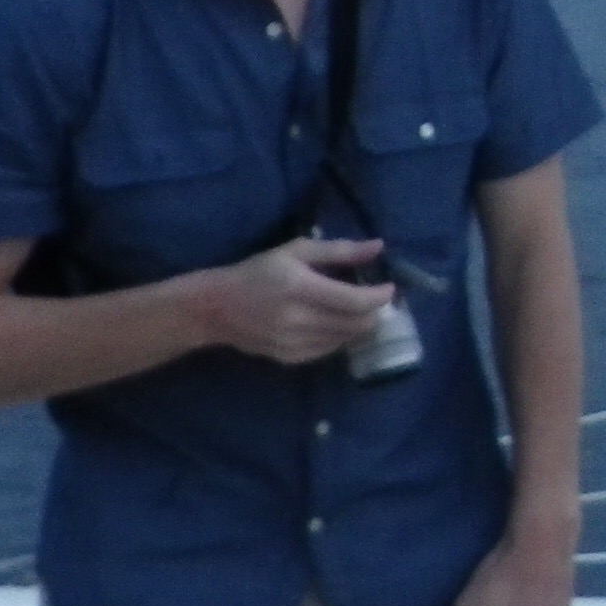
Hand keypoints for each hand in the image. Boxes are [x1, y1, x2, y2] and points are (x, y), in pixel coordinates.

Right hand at [204, 237, 393, 366]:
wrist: (214, 308)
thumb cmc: (256, 272)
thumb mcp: (295, 251)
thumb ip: (339, 250)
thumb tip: (378, 247)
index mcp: (300, 288)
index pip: (355, 301)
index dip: (380, 296)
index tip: (390, 287)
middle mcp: (298, 319)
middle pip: (356, 323)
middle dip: (374, 311)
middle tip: (377, 299)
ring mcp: (293, 343)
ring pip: (346, 339)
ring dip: (359, 325)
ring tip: (358, 309)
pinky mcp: (289, 358)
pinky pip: (329, 350)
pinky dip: (340, 337)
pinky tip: (335, 323)